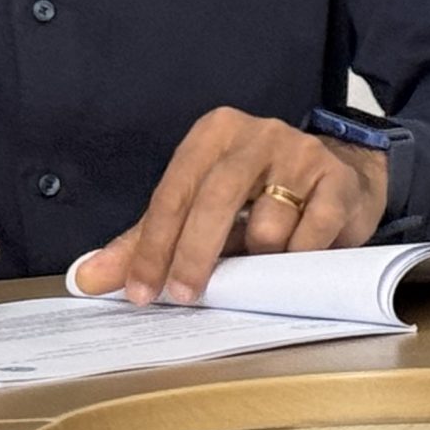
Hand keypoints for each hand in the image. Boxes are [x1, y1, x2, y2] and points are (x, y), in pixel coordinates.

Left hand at [74, 108, 387, 305]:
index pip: (174, 192)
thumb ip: (147, 241)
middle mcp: (258, 134)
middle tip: (184, 295)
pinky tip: (299, 252)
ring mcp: (303, 153)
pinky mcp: (339, 180)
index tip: (142, 291)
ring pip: (268, 226)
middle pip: (215, 200)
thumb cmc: (261, 196)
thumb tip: (88, 277)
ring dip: (261, 257)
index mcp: (214, 134)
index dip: (153, 246)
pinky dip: (299, 256)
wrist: (342, 177)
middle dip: (194, 255)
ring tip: (266, 257)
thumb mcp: (201, 210)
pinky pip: (310, 235)